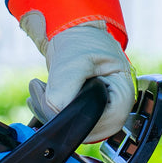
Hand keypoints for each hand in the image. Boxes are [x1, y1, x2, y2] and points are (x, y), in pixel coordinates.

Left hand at [7, 0, 132, 142]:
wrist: (76, 33)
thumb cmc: (83, 41)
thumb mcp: (73, 62)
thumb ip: (64, 92)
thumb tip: (54, 116)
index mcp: (122, 96)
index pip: (96, 123)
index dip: (70, 116)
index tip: (49, 95)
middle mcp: (115, 109)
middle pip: (83, 129)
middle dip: (54, 113)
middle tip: (39, 89)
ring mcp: (102, 113)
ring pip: (72, 127)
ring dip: (48, 111)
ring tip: (38, 87)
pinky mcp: (88, 112)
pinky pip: (67, 122)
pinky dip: (49, 111)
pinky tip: (42, 93)